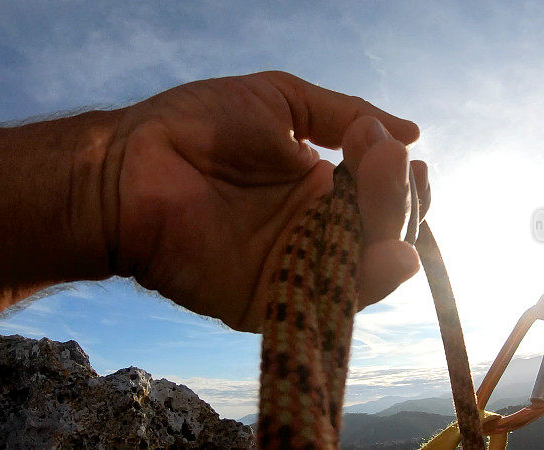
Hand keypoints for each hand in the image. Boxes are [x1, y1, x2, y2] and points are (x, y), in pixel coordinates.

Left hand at [106, 71, 428, 331]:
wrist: (131, 165)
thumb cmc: (199, 124)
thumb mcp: (282, 99)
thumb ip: (345, 113)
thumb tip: (412, 130)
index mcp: (319, 185)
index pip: (381, 193)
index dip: (402, 180)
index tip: (402, 154)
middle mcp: (315, 228)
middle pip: (383, 229)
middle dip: (398, 196)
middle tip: (382, 159)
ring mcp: (296, 265)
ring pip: (370, 267)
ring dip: (396, 234)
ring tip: (394, 193)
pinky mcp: (275, 299)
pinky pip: (333, 301)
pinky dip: (372, 285)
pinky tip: (394, 256)